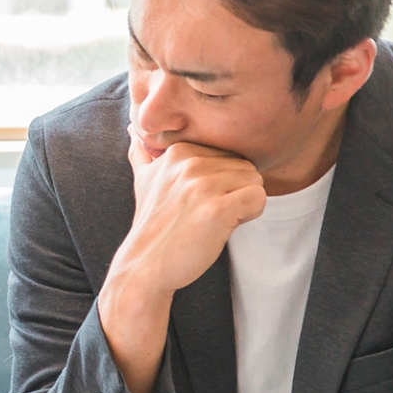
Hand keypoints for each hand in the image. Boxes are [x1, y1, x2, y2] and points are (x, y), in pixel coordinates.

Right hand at [98, 139, 265, 392]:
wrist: (145, 266)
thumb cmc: (153, 227)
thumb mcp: (143, 181)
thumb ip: (143, 152)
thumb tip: (133, 127)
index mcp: (178, 150)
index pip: (228, 155)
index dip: (221, 182)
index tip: (195, 201)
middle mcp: (190, 162)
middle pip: (245, 166)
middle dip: (234, 192)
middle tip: (205, 214)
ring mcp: (202, 185)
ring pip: (255, 181)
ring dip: (242, 205)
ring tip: (213, 221)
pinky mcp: (216, 209)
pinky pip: (259, 198)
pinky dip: (249, 215)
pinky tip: (224, 227)